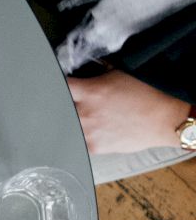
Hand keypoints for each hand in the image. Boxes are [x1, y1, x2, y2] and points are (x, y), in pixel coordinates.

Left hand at [67, 70, 187, 154]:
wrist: (164, 120)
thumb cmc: (147, 96)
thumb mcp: (119, 75)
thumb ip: (95, 76)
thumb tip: (82, 73)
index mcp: (89, 92)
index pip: (59, 86)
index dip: (56, 84)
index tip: (55, 85)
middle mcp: (84, 113)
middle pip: (60, 108)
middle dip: (64, 104)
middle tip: (72, 103)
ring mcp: (87, 132)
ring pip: (67, 126)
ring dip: (73, 121)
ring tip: (88, 118)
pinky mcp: (93, 147)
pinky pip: (78, 140)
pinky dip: (82, 135)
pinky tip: (93, 130)